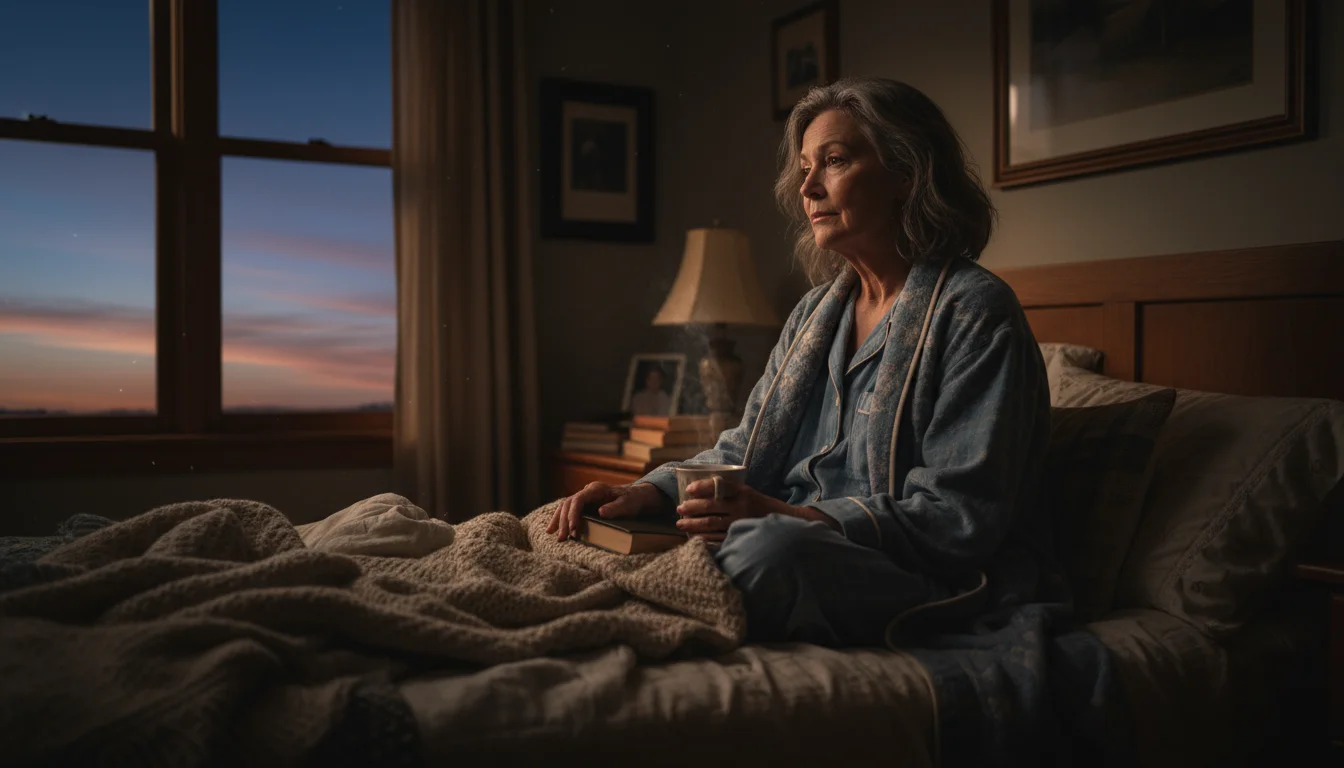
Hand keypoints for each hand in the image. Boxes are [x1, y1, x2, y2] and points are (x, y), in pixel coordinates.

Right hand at [548, 481, 670, 540]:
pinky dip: (560, 519)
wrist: (635, 497)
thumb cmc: (632, 501)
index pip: (578, 500)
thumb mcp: (628, 505)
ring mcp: (584, 498)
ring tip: (551, 534)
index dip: (573, 514)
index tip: (573, 529)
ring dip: (558, 520)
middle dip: (564, 521)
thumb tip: (601, 512)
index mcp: (596, 489)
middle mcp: (587, 491)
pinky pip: (568, 511)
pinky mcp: (584, 505)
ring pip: (565, 506)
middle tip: (562, 538)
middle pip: (568, 504)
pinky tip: (551, 529)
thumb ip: (615, 508)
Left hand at [674, 476, 786, 542]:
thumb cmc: (761, 506)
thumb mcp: (748, 493)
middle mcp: (741, 506)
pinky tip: (694, 537)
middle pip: (710, 506)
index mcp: (743, 492)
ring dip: (693, 524)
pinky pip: (718, 538)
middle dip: (691, 507)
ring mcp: (740, 522)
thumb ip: (729, 492)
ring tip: (680, 524)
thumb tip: (700, 491)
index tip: (688, 489)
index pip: (718, 485)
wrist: (786, 522)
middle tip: (679, 509)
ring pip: (711, 523)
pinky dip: (704, 538)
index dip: (701, 487)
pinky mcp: (740, 536)